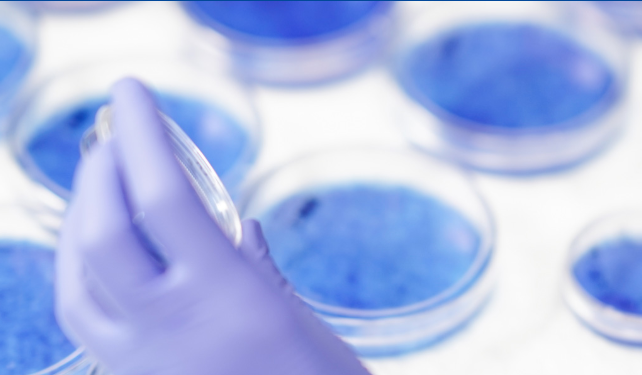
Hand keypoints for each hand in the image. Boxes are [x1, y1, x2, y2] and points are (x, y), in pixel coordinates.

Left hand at [55, 78, 370, 374]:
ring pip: (75, 281)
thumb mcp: (304, 327)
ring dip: (77, 221)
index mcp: (227, 301)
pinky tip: (98, 257)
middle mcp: (172, 329)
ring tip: (97, 188)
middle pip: (100, 235)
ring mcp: (142, 362)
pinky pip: (84, 320)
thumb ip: (262, 276)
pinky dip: (80, 273)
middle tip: (113, 137)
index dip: (142, 135)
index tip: (132, 92)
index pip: (164, 198)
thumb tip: (240, 231)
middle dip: (98, 174)